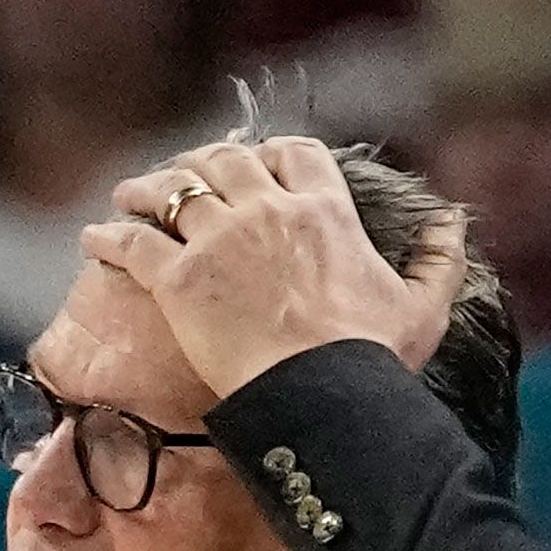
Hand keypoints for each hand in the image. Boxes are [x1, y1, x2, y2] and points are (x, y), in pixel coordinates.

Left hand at [83, 138, 466, 397]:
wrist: (322, 397)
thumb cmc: (373, 359)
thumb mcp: (423, 308)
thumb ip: (440, 261)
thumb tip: (454, 223)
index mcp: (324, 212)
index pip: (294, 154)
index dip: (272, 153)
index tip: (258, 163)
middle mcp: (267, 211)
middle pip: (223, 160)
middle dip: (201, 162)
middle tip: (185, 176)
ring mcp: (219, 241)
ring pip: (171, 190)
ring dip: (147, 188)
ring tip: (130, 197)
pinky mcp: (180, 279)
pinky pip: (134, 242)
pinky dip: (111, 237)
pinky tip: (96, 240)